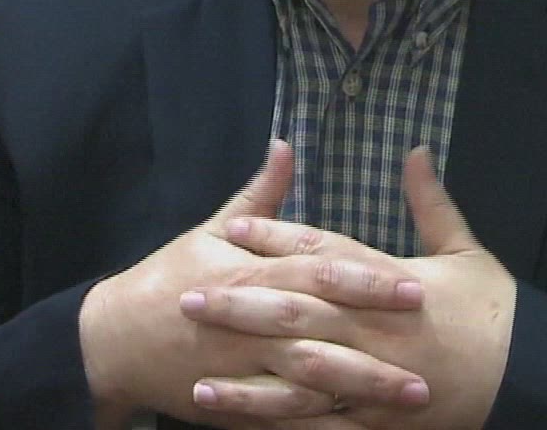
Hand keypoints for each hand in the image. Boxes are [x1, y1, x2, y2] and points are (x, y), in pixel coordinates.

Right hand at [79, 140, 433, 428]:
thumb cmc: (168, 277)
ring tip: (415, 396)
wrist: (114, 339)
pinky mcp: (237, 401)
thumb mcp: (210, 229)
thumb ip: (259, 195)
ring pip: (312, 379)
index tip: (415, 285)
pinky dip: (322, 422)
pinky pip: (286, 414)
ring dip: (364, 388)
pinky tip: (362, 425)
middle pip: (325, 327)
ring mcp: (245, 366)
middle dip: (380, 339)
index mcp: (251, 270)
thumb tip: (287, 145)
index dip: (369, 278)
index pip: (320, 270)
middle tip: (432, 344)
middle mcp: (252, 320)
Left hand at [183, 148, 515, 429]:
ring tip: (199, 381)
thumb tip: (416, 151)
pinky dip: (282, 427)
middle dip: (238, 307)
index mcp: (390, 284)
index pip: (321, 255)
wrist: (529, 376)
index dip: (273, 241)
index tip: (229, 231)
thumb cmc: (495, 313)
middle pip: (295, 314)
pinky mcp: (378, 421)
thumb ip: (432, 203)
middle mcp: (374, 331)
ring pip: (299, 381)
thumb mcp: (467, 250)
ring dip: (247, 381)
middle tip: (188, 298)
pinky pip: (322, 427)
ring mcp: (373, 381)